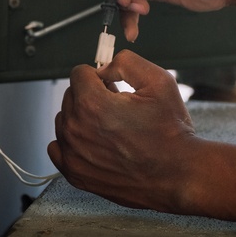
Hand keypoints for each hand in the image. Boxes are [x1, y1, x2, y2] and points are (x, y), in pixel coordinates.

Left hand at [48, 51, 197, 211]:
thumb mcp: (159, 81)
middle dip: (91, 94)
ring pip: (64, 120)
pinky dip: (72, 141)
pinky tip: (94, 141)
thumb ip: (126, 62)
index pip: (79, 73)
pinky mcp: (76, 174)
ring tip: (111, 126)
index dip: (99, 74)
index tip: (111, 85)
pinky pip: (58, 148)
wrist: (177, 174)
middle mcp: (77, 130)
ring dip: (81, 117)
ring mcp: (74, 155)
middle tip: (117, 106)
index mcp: (92, 104)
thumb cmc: (170, 133)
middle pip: (70, 95)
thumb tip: (105, 67)